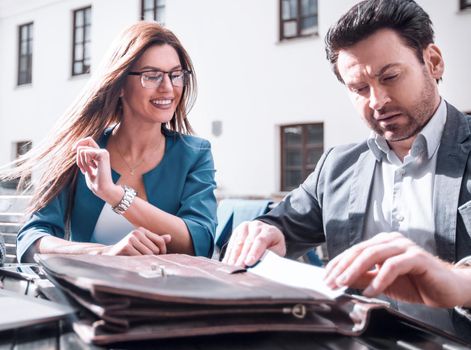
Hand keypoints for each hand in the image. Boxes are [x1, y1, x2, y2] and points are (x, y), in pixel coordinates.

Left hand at [74, 137, 119, 201]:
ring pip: (82, 149)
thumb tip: (76, 148)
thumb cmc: (95, 183)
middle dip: (78, 152)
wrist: (102, 189)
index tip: (73, 150)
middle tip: (81, 166)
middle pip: (86, 141)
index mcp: (99, 155)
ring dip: (81, 162)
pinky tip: (91, 169)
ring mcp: (103, 152)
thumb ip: (83, 158)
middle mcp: (102, 152)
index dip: (79, 143)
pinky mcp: (103, 154)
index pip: (88, 141)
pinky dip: (84, 162)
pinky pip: (85, 153)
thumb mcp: (86, 168)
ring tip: (87, 171)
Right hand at [101, 227, 170, 255]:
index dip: (163, 251)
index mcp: (142, 230)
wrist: (111, 253)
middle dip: (153, 257)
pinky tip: (134, 260)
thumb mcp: (143, 243)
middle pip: (155, 249)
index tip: (160, 256)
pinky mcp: (127, 246)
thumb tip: (170, 237)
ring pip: (149, 254)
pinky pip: (140, 257)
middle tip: (145, 259)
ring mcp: (131, 238)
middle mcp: (137, 232)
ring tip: (139, 259)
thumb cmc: (129, 249)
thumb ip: (156, 241)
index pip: (160, 241)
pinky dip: (139, 261)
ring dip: (146, 260)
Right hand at [222, 220, 285, 266]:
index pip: (261, 241)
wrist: (267, 234)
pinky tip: (226, 262)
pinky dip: (229, 254)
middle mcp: (257, 226)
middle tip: (238, 267)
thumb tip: (263, 264)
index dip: (254, 252)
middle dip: (242, 256)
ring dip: (233, 256)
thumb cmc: (273, 246)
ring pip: (238, 242)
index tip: (248, 262)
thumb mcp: (278, 250)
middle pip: (248, 242)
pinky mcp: (237, 231)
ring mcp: (246, 227)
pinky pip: (231, 243)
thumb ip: (272, 256)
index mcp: (269, 231)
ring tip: (230, 267)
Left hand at [324, 232, 469, 307]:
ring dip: (356, 270)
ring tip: (344, 283)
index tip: (326, 276)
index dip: (338, 263)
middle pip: (361, 250)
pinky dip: (379, 279)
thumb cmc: (415, 283)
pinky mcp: (417, 257)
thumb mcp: (382, 282)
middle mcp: (391, 240)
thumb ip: (364, 278)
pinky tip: (371, 291)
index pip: (354, 250)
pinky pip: (393, 266)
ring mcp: (404, 247)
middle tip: (331, 281)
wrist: (446, 289)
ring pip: (374, 254)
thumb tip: (341, 280)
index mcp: (382, 243)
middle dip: (343, 266)